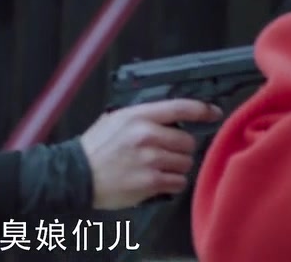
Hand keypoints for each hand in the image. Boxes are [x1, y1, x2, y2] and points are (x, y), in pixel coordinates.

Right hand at [78, 99, 221, 209]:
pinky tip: (158, 180)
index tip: (214, 113)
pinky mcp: (150, 182)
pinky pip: (178, 182)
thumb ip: (142, 117)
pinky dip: (172, 183)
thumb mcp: (115, 120)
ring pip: (185, 162)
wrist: (76, 174)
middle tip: (168, 153)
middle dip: (181, 148)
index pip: (180, 107)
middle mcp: (147, 136)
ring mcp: (150, 160)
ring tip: (159, 168)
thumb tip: (170, 119)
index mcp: (138, 116)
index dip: (202, 109)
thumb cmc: (95, 148)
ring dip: (177, 167)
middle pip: (188, 141)